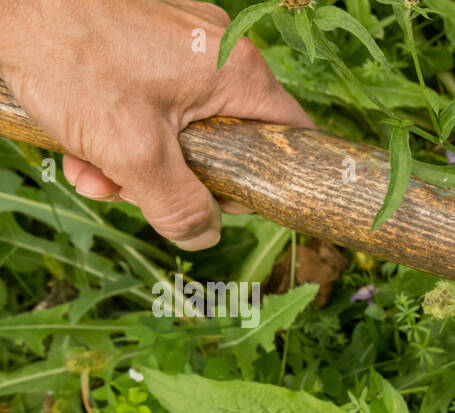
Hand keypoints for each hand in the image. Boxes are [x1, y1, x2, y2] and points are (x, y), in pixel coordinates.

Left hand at [0, 0, 313, 249]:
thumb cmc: (69, 56)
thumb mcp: (132, 152)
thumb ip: (178, 205)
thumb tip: (205, 235)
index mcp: (238, 73)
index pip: (289, 138)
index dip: (263, 183)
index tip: (220, 203)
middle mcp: (219, 50)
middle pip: (226, 140)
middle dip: (177, 178)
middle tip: (131, 192)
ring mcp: (181, 40)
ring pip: (181, 125)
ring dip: (136, 161)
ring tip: (90, 168)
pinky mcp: (145, 37)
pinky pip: (151, 99)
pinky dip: (120, 128)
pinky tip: (79, 142)